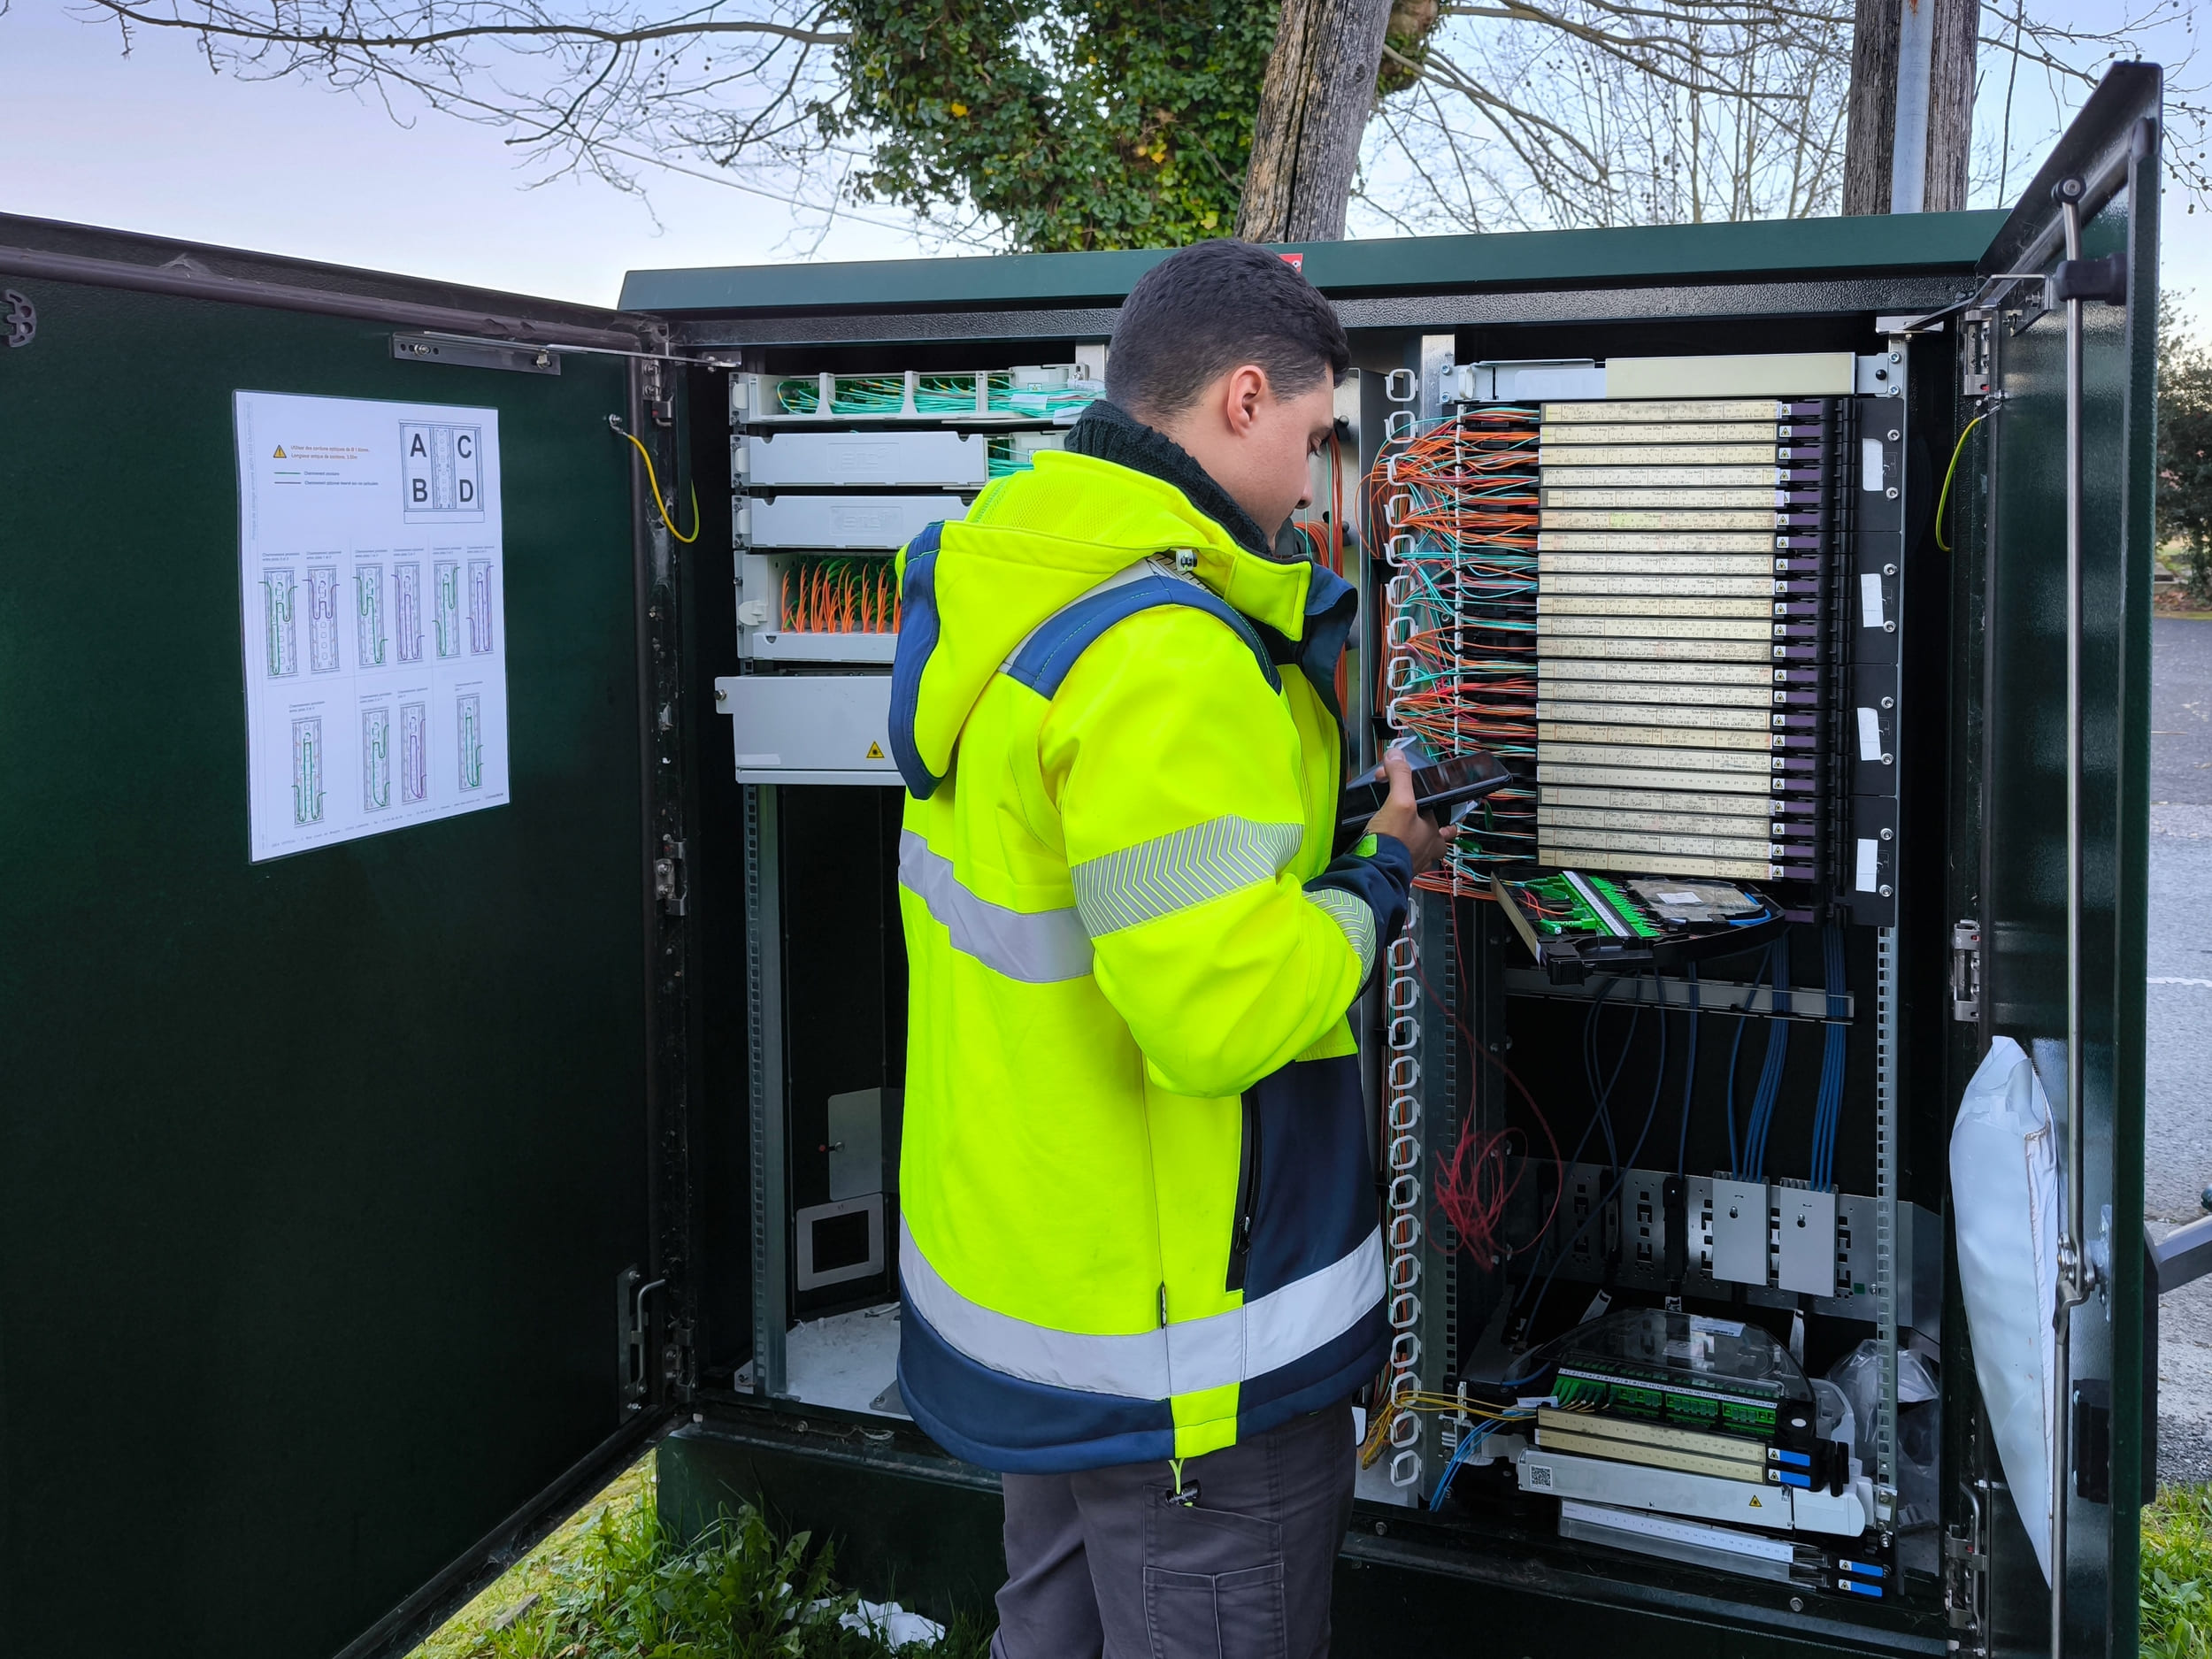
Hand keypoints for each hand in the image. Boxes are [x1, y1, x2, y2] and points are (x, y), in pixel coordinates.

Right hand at [1361, 747, 1456, 875]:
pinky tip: (1389, 850)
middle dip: (1431, 831)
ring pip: (1422, 852)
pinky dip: (1399, 855)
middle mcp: (1428, 851)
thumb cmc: (1393, 840)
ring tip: (1404, 836)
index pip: (1444, 820)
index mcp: (1434, 834)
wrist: (1374, 871)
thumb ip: (1400, 777)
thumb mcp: (1399, 801)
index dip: (1433, 808)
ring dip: (1416, 844)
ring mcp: (1413, 864)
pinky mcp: (1397, 872)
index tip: (1421, 801)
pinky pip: (1404, 862)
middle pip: (1437, 840)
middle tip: (1420, 824)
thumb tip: (1397, 754)